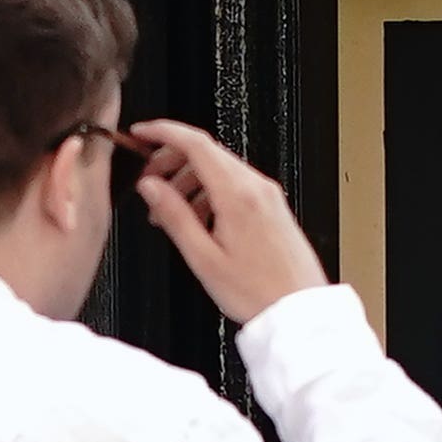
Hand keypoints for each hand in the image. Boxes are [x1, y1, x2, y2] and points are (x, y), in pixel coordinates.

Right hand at [122, 121, 334, 324]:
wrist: (299, 309)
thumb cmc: (256, 290)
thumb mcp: (202, 256)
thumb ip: (174, 215)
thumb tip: (151, 186)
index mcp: (238, 195)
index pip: (197, 143)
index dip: (164, 132)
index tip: (142, 132)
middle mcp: (258, 188)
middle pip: (208, 153)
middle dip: (171, 161)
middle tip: (148, 183)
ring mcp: (269, 197)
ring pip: (220, 170)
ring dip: (188, 180)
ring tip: (168, 212)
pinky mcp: (274, 208)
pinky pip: (236, 187)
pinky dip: (209, 193)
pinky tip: (197, 220)